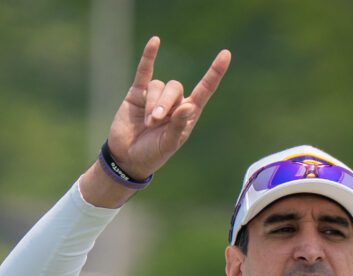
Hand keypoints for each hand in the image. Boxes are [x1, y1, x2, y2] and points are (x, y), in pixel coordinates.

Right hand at [108, 36, 230, 179]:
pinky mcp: (138, 93)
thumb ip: (178, 125)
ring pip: (158, 86)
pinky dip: (149, 56)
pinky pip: (145, 71)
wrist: (127, 157)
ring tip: (147, 122)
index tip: (226, 54)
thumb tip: (189, 105)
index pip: (205, 90)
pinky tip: (155, 41)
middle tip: (155, 122)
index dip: (215, 73)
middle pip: (175, 88)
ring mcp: (156, 96)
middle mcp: (175, 102)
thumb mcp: (168, 144)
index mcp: (188, 114)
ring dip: (153, 103)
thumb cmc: (152, 154)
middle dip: (164, 104)